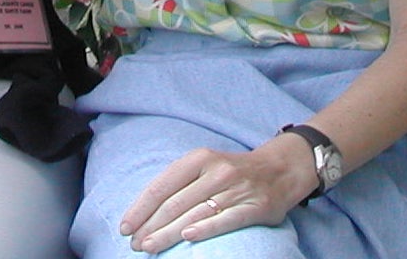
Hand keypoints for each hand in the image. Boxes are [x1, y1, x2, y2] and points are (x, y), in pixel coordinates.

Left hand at [118, 136, 319, 252]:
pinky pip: (227, 219)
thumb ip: (180, 183)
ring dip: (168, 234)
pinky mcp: (255, 206)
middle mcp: (216, 171)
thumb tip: (146, 211)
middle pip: (175, 203)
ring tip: (150, 248)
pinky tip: (188, 238)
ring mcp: (236, 188)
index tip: (125, 227)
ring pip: (195, 214)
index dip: (141, 208)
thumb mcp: (205, 166)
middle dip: (150, 227)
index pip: (162, 186)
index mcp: (199, 158)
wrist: (280, 169)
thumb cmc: (233, 172)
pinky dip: (206, 228)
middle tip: (134, 245)